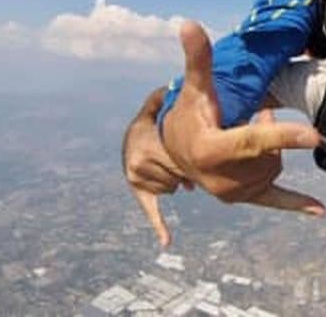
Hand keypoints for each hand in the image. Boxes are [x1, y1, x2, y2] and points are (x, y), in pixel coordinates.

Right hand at [122, 88, 192, 246]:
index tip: (196, 153)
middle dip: (184, 168)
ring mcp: (139, 182)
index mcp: (145, 148)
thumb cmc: (150, 122)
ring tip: (173, 168)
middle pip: (178, 175)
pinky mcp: (140, 193)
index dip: (189, 157)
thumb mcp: (154, 106)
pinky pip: (151, 211)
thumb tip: (175, 84)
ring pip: (173, 187)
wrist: (129, 141)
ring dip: (177, 179)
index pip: (178, 160)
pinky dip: (160, 227)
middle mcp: (138, 167)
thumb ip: (163, 95)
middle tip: (187, 161)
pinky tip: (167, 241)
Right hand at [162, 21, 325, 217]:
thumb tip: (188, 23)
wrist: (177, 153)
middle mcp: (223, 178)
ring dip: (268, 146)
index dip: (284, 136)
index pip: (254, 141)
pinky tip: (321, 210)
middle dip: (266, 129)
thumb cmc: (188, 117)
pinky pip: (276, 200)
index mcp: (213, 151)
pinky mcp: (246, 198)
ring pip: (275, 163)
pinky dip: (297, 204)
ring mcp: (235, 192)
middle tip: (250, 115)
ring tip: (242, 135)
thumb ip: (198, 58)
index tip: (315, 135)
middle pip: (269, 150)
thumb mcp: (194, 89)